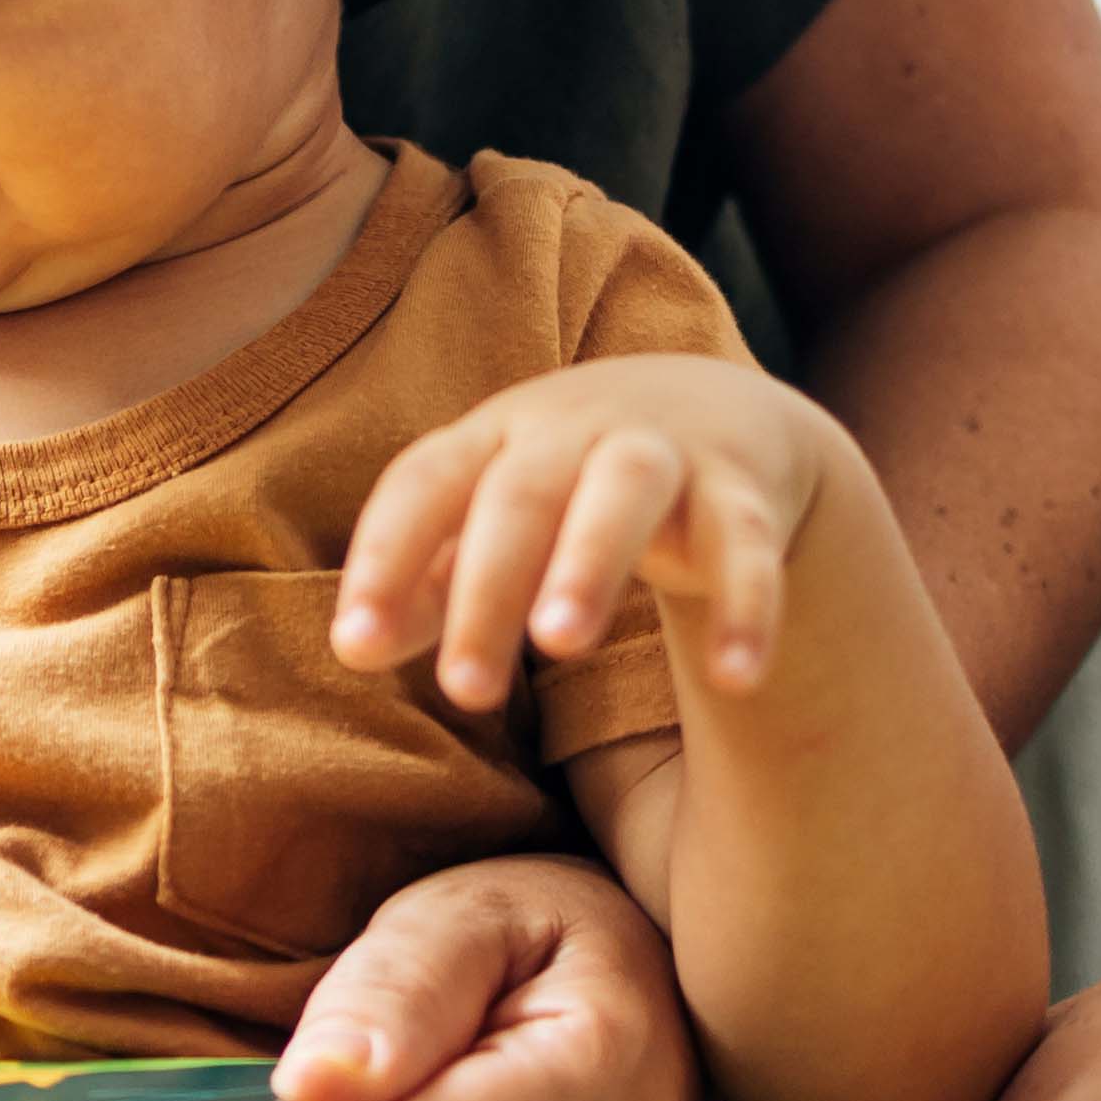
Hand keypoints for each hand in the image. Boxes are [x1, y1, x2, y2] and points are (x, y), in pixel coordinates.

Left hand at [333, 355, 847, 713]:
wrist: (713, 409)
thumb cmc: (565, 481)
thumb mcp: (490, 514)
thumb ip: (426, 580)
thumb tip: (355, 651)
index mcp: (494, 435)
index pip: (425, 483)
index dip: (386, 557)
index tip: (355, 648)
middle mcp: (572, 429)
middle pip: (521, 495)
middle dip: (490, 585)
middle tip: (466, 692)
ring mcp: (661, 450)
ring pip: (624, 491)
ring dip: (590, 560)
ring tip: (562, 645)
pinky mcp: (742, 487)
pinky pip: (745, 543)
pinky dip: (745, 605)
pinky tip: (735, 678)